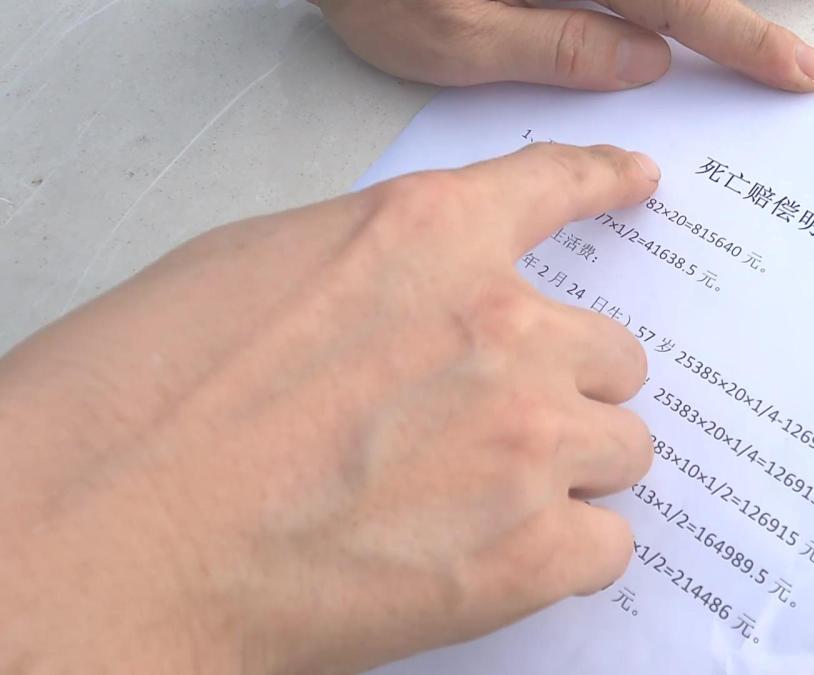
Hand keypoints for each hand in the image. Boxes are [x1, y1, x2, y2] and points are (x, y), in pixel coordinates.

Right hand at [0, 144, 658, 673]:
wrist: (111, 536)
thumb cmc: (149, 408)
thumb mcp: (258, 270)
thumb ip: (376, 272)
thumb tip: (417, 304)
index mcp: (429, 237)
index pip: (553, 183)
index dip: (602, 180)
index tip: (633, 181)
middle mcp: (500, 328)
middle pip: (608, 352)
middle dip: (561, 388)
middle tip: (493, 426)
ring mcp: (527, 439)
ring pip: (621, 448)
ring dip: (570, 471)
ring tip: (479, 501)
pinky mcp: (529, 551)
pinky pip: (606, 544)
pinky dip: (565, 553)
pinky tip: (496, 558)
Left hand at [313, 0, 813, 91]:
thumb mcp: (452, 32)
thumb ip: (557, 44)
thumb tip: (652, 60)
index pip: (680, 2)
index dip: (745, 40)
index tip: (799, 73)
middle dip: (739, 25)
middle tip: (796, 67)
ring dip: (701, 19)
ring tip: (746, 54)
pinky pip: (616, 0)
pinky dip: (652, 20)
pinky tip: (665, 39)